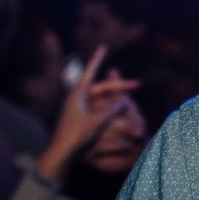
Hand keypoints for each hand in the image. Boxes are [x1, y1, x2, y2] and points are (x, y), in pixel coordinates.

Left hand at [37, 46, 139, 181]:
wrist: (61, 152)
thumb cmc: (77, 135)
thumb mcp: (98, 121)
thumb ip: (112, 109)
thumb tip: (125, 100)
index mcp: (79, 93)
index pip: (91, 71)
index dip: (98, 59)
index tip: (103, 46)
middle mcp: (77, 97)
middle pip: (102, 86)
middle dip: (120, 85)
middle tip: (137, 84)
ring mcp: (77, 106)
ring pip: (100, 96)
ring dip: (115, 95)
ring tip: (130, 96)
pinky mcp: (78, 116)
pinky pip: (97, 105)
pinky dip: (109, 104)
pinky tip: (118, 107)